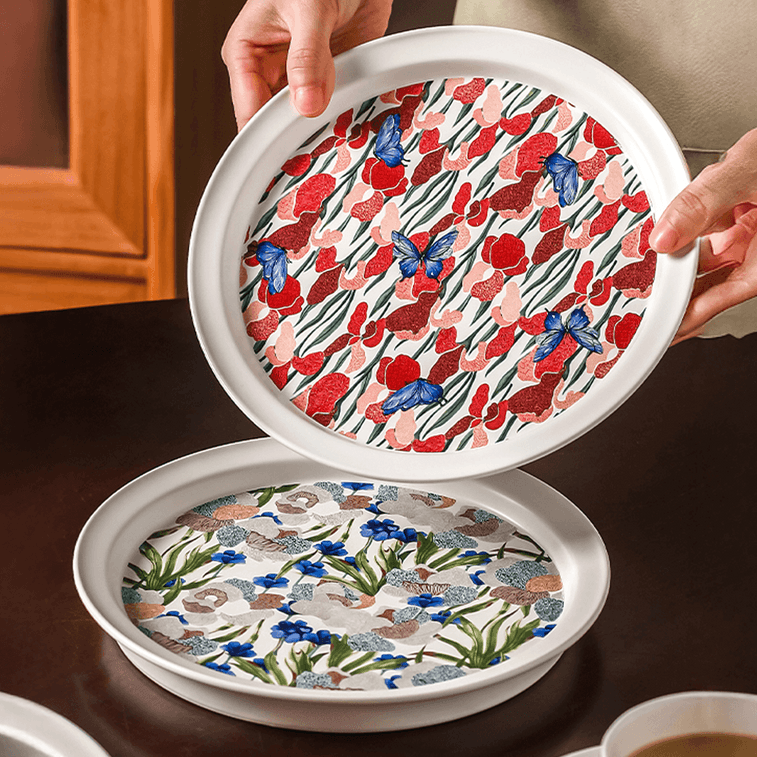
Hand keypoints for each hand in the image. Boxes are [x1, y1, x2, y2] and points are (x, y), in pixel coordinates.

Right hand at [222, 0, 392, 130]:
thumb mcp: (310, 9)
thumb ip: (307, 57)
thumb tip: (305, 104)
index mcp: (246, 52)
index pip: (248, 110)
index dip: (266, 134)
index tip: (287, 148)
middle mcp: (269, 71)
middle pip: (274, 123)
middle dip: (295, 134)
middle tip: (315, 145)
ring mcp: (299, 80)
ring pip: (302, 122)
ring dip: (320, 129)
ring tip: (334, 132)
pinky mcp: (326, 84)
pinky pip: (331, 112)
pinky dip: (340, 118)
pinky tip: (349, 123)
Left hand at [650, 129, 756, 342]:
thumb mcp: (748, 171)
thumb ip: (703, 202)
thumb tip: (665, 235)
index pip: (718, 298)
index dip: (686, 316)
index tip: (658, 328)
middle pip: (708, 284)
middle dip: (674, 291)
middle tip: (638, 305)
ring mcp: (750, 237)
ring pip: (704, 259)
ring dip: (676, 259)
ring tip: (641, 271)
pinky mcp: (743, 220)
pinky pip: (708, 234)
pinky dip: (686, 234)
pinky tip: (665, 233)